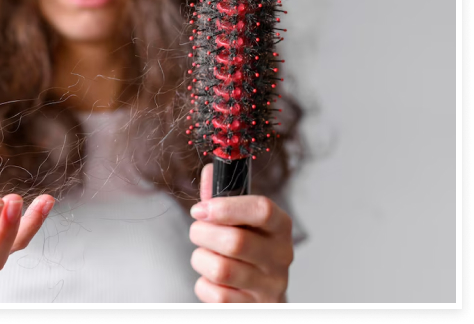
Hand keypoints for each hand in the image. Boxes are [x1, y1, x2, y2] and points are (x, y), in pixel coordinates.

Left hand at [188, 163, 292, 302]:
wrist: (261, 292)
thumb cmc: (247, 248)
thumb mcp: (239, 220)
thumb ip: (222, 196)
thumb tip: (210, 169)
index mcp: (280, 227)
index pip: (262, 210)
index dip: (227, 207)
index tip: (200, 209)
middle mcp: (281, 256)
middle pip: (236, 242)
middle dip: (203, 234)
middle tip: (197, 231)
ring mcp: (270, 286)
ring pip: (221, 269)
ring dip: (201, 259)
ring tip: (205, 256)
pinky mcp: (253, 307)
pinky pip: (216, 295)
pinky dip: (203, 284)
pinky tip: (212, 279)